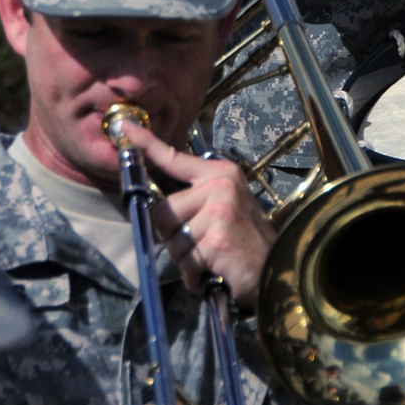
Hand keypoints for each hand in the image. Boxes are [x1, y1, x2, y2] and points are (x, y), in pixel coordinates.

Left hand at [124, 122, 274, 307]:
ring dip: (185, 259)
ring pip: (172, 240)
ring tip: (209, 259)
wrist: (278, 269)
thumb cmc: (246, 240)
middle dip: (172, 236)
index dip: (147, 144)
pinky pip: (185, 261)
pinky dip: (194, 275)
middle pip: (163, 211)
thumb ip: (195, 200)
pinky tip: (212, 272)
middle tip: (198, 246)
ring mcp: (219, 210)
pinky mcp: (216, 237)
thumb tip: (158, 208)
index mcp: (221, 173)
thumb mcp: (225, 208)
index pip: (175, 158)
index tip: (126, 130)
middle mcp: (220, 186)